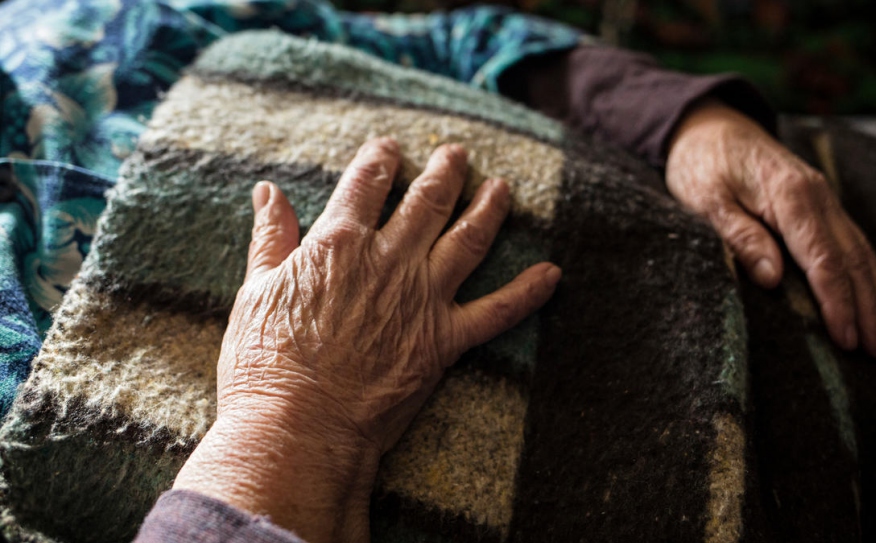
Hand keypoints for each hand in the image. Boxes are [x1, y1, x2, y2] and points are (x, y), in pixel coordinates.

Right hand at [172, 138, 559, 542]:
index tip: (389, 148)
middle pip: (427, 200)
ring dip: (489, 208)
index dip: (380, 159)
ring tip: (502, 187)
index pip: (367, 183)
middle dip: (445, 171)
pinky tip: (552, 273)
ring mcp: (423, 298)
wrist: (299, 427)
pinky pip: (498, 312)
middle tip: (456, 154)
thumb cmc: (266, 364)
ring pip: (469, 239)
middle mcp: (390, 260)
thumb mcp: (256, 290)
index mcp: (339, 243)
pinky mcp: (445, 340)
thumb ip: (270, 237)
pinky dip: (528, 292)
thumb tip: (269, 191)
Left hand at [666, 99, 875, 356]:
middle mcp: (817, 196)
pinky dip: (871, 270)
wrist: (709, 125)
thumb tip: (771, 278)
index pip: (822, 258)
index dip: (836, 301)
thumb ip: (740, 235)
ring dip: (874, 294)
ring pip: (858, 251)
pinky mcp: (819, 202)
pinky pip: (852, 240)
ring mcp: (823, 198)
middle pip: (850, 259)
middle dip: (866, 307)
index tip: (846, 337)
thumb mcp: (707, 199)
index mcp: (790, 196)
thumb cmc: (701, 164)